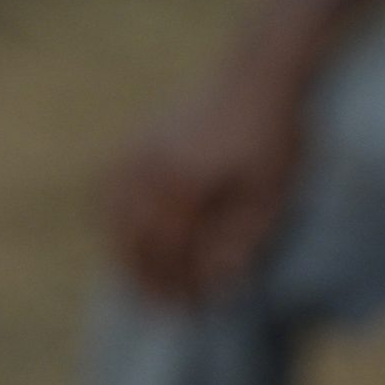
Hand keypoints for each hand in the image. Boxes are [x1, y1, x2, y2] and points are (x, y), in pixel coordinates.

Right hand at [106, 54, 308, 304]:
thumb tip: (215, 281)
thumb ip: (241, 240)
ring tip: (139, 278)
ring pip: (112, 216)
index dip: (174, 285)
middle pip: (132, 239)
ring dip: (123, 251)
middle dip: (142, 277)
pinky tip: (129, 231)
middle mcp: (148, 171)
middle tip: (157, 306)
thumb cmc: (275, 137)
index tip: (187, 310)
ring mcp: (135, 153)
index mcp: (182, 187)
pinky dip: (113, 218)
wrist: (259, 75)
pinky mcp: (135, 141)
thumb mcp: (273, 195)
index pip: (167, 252)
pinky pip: (109, 189)